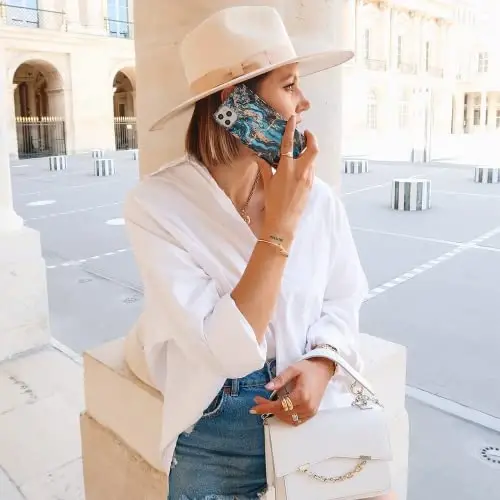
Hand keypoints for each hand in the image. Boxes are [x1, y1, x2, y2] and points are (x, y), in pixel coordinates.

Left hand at [250, 358, 334, 424]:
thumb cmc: (308, 368)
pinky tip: (280, 409)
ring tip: (268, 404)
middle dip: (268, 409)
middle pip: (282, 413)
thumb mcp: (293, 369)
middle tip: (258, 402)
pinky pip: (296, 420)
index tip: (253, 407)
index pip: (279, 406)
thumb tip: (267, 388)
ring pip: (288, 419)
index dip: (265, 407)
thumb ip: (280, 379)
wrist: (323, 370)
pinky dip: (286, 417)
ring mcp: (310, 411)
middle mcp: (307, 406)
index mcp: (302, 395)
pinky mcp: (312, 413)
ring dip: (277, 414)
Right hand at [257, 115, 318, 244]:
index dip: (290, 130)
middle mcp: (300, 171)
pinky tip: (299, 168)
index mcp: (287, 169)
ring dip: (309, 152)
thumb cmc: (273, 204)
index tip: (292, 120)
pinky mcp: (311, 186)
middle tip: (306, 134)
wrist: (283, 222)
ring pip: (313, 159)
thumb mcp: (267, 184)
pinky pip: (311, 170)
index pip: (289, 144)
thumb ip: (265, 168)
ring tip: (300, 151)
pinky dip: (307, 164)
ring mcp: (308, 179)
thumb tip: (259, 157)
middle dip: (312, 138)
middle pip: (313, 148)